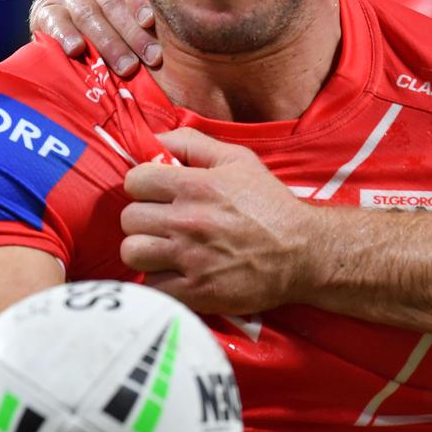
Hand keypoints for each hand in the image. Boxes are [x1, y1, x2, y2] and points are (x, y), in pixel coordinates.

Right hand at [27, 0, 159, 76]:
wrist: (67, 16)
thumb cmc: (117, 12)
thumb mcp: (133, 1)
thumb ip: (152, 8)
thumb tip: (186, 27)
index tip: (151, 20)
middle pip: (112, 1)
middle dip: (134, 32)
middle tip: (153, 57)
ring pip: (89, 15)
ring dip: (110, 43)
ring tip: (128, 67)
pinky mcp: (44, 8)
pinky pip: (56, 22)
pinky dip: (67, 36)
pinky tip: (78, 50)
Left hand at [121, 128, 317, 313]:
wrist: (302, 251)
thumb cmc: (269, 203)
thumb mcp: (238, 160)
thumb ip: (193, 143)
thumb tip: (155, 139)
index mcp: (195, 186)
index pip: (134, 181)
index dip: (142, 185)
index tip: (156, 193)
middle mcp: (187, 221)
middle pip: (129, 218)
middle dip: (142, 218)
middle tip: (161, 222)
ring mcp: (190, 259)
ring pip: (132, 252)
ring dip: (144, 250)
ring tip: (162, 249)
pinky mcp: (196, 292)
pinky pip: (152, 285)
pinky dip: (159, 280)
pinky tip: (175, 272)